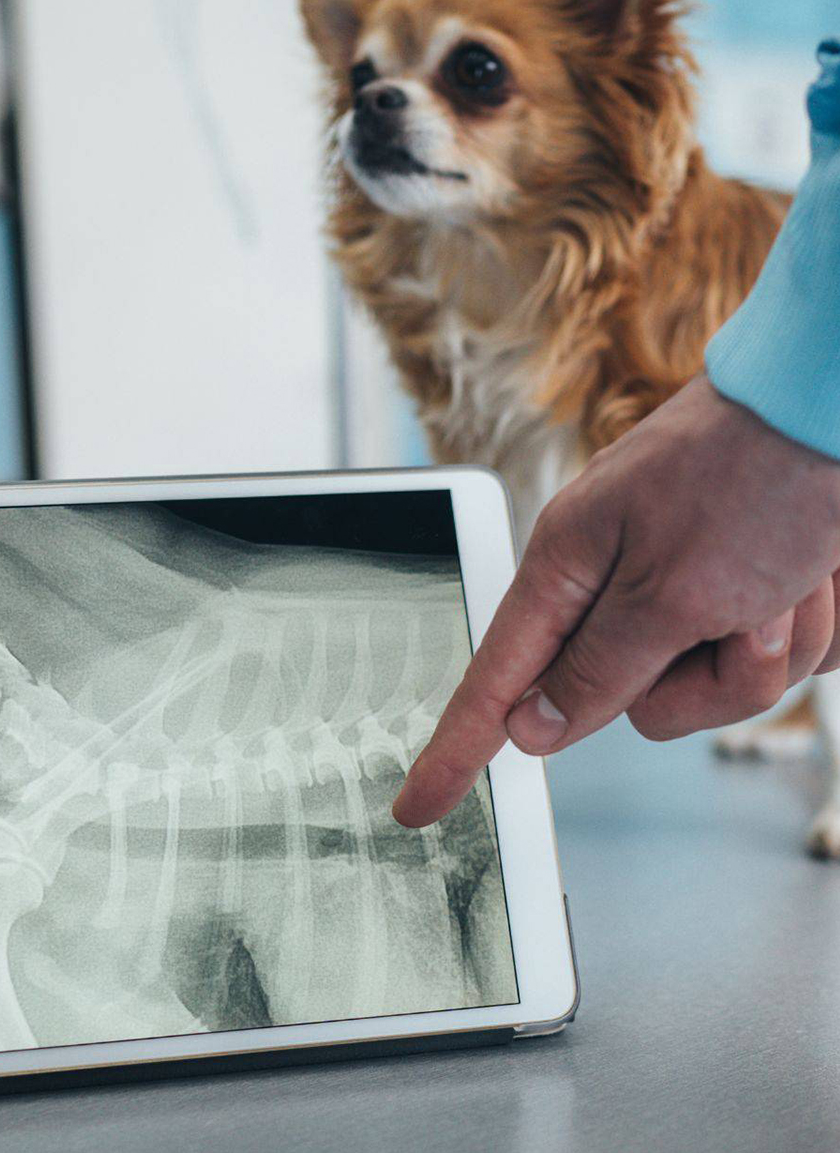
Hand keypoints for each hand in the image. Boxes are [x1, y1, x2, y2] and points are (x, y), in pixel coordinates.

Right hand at [394, 373, 839, 827]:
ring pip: (711, 690)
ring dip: (771, 648)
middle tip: (743, 615)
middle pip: (633, 703)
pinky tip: (818, 576)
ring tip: (793, 580)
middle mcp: (619, 583)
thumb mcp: (670, 591)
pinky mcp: (744, 593)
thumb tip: (530, 729)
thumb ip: (596, 672)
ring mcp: (685, 589)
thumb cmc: (755, 475)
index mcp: (571, 568)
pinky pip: (766, 662)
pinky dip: (808, 630)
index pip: (496, 683)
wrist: (837, 406)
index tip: (417, 807)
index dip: (455, 751)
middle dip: (708, 679)